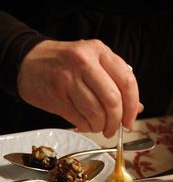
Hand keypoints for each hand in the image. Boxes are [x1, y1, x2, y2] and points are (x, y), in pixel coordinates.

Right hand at [17, 39, 142, 137]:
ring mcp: (68, 78)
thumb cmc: (65, 64)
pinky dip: (86, 127)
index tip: (130, 120)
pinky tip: (86, 124)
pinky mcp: (56, 95)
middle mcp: (85, 62)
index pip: (127, 82)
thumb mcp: (93, 63)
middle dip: (116, 121)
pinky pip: (79, 119)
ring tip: (99, 127)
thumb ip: (115, 83)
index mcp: (99, 52)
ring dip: (100, 127)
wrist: (28, 61)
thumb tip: (136, 108)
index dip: (132, 106)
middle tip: (114, 129)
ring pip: (96, 112)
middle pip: (112, 100)